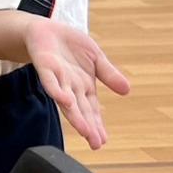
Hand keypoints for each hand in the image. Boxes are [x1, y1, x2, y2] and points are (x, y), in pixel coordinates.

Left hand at [24, 18, 129, 149]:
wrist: (46, 29)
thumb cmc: (71, 46)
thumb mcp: (96, 58)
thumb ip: (109, 75)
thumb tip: (127, 91)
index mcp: (84, 86)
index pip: (92, 109)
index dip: (97, 124)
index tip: (103, 141)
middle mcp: (71, 86)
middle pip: (81, 110)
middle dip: (88, 127)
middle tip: (96, 143)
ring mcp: (58, 78)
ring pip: (66, 100)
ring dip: (75, 115)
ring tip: (84, 130)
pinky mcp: (45, 67)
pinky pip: (51, 81)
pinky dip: (58, 91)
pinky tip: (66, 101)